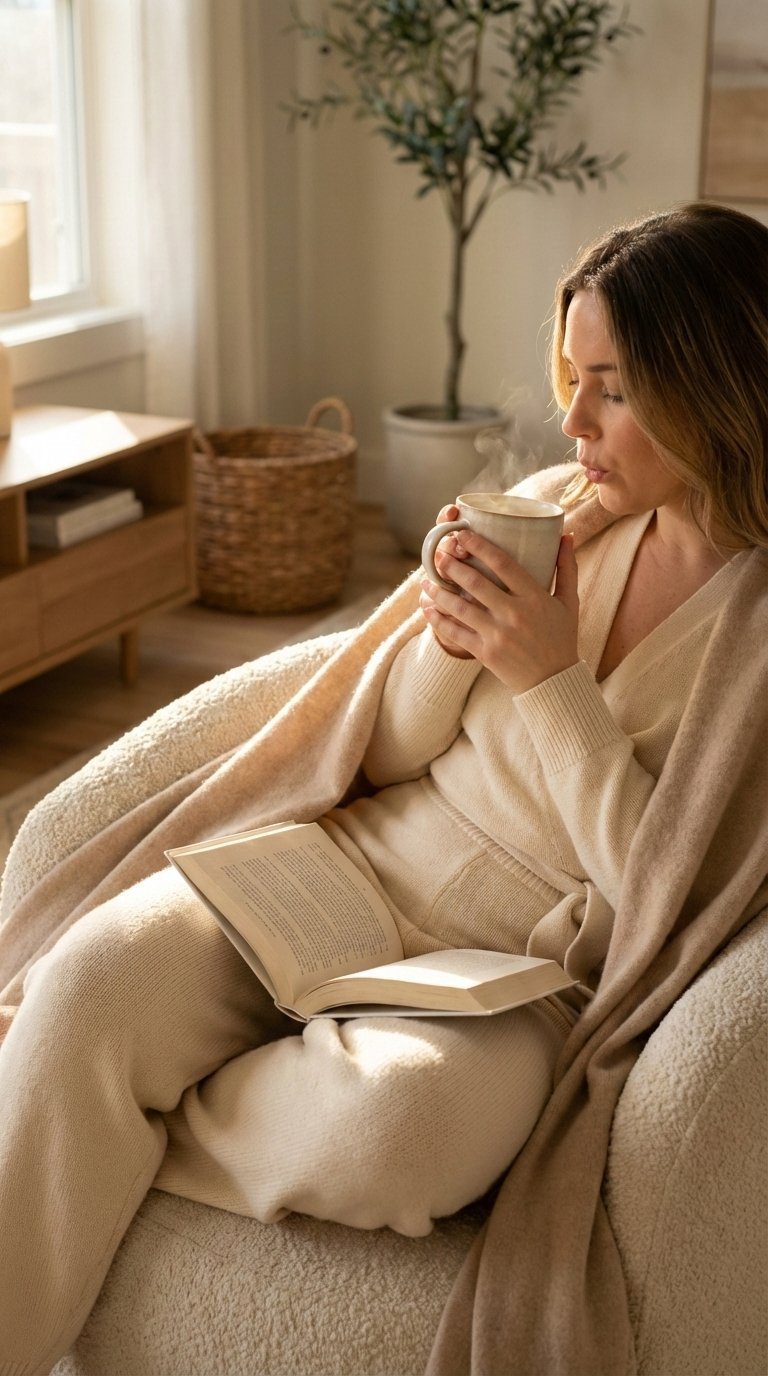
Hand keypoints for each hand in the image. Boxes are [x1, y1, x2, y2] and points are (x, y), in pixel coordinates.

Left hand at [419, 530, 579, 691]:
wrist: (554, 681)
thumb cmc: (561, 638)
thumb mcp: (569, 602)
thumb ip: (566, 568)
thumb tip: (567, 535)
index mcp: (534, 597)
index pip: (503, 564)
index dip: (480, 546)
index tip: (463, 534)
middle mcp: (514, 614)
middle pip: (476, 583)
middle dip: (453, 566)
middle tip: (439, 554)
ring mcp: (498, 634)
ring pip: (460, 607)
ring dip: (439, 591)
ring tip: (425, 580)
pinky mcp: (485, 653)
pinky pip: (455, 633)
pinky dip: (438, 620)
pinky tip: (427, 608)